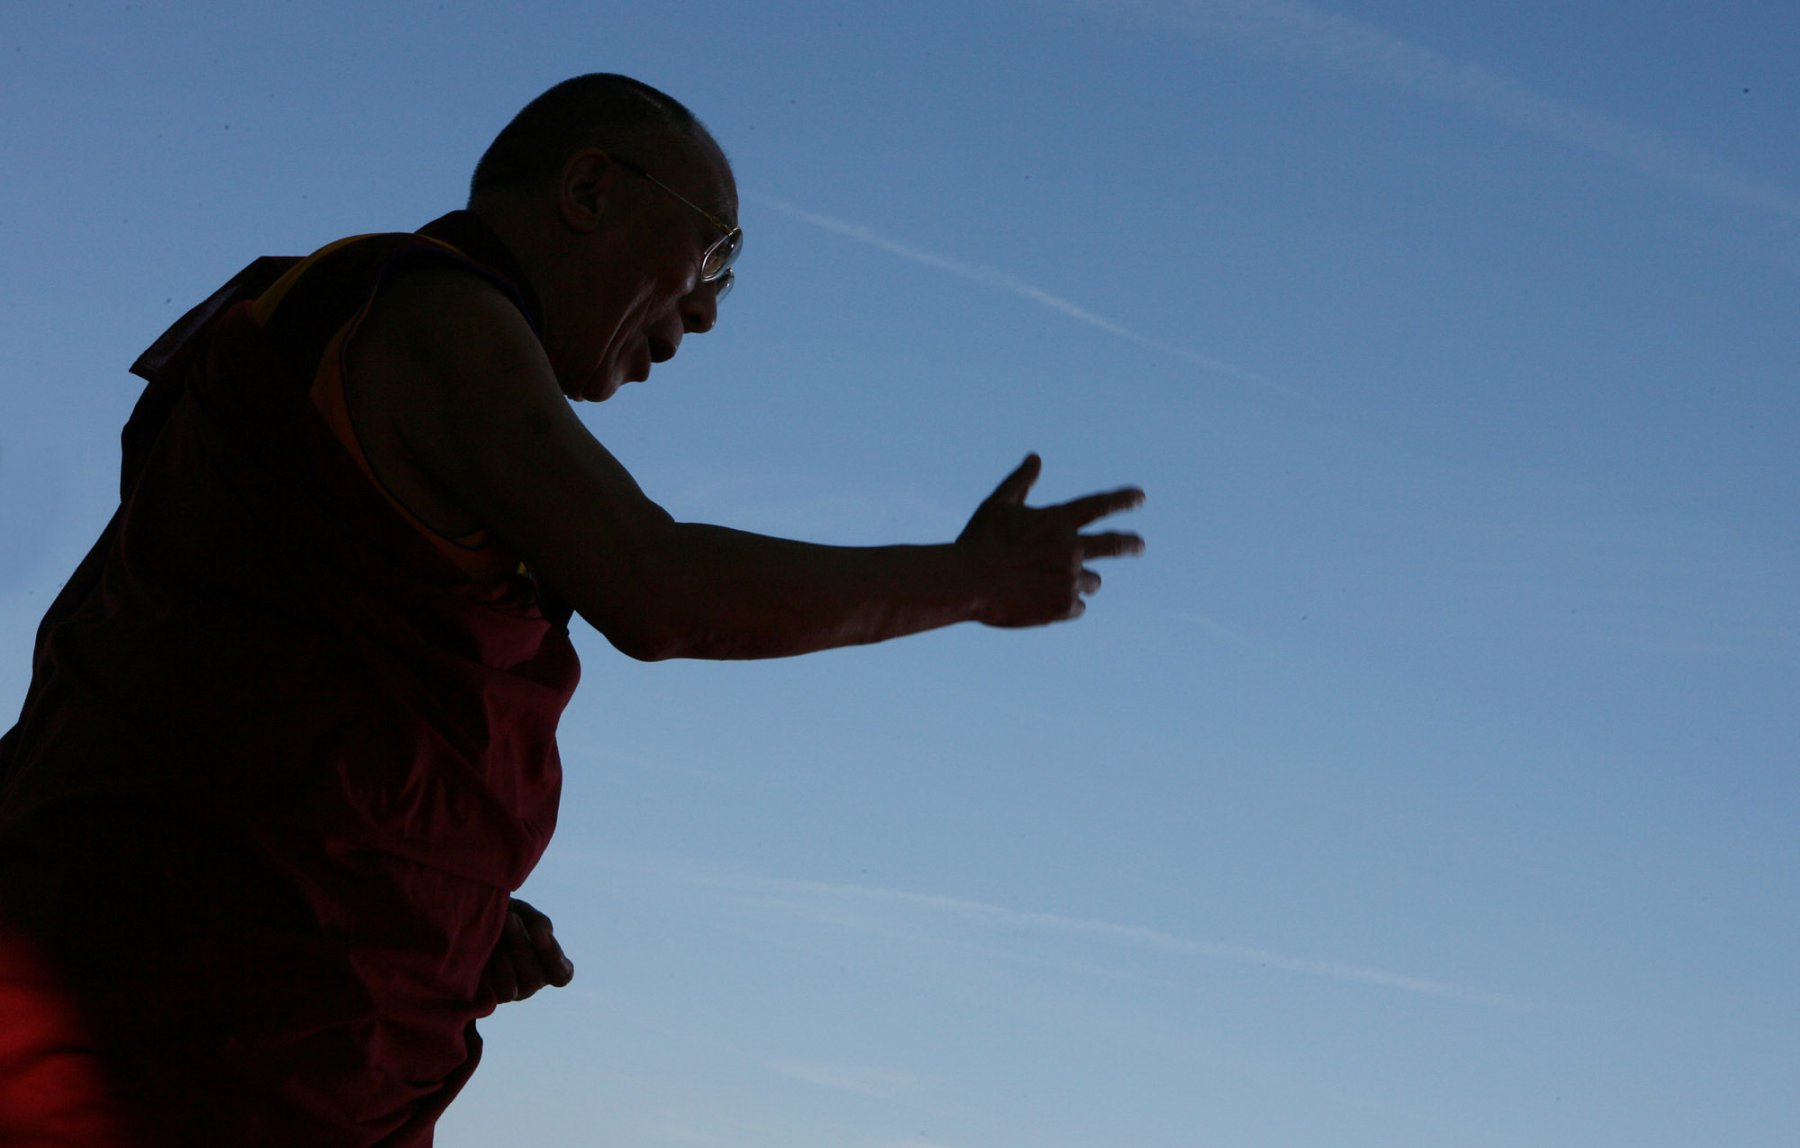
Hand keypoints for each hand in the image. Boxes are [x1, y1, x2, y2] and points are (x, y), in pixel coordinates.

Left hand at [482, 897, 573, 1003]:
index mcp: (547, 964)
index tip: (540, 934)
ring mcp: (515, 992)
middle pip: (540, 977)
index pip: (563, 974)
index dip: (554, 956)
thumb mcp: (524, 914)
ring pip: (526, 984)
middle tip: (511, 919)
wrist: (466, 923)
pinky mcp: (494, 998)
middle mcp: (534, 982)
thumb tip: (543, 935)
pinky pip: (506, 992)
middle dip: (525, 945)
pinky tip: (488, 951)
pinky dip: (499, 969)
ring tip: (498, 931)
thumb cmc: (502, 918)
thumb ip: (539, 923)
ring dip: (513, 954)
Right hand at [957, 453, 1143, 626]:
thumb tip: (1035, 458)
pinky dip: (1066, 604)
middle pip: (1114, 545)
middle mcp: (1071, 549)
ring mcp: (1070, 580)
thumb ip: (1020, 482)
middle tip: (1139, 545)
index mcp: (1058, 522)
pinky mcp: (1063, 607)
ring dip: (1081, 580)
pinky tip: (1042, 603)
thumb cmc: (980, 541)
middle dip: (1131, 544)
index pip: (1100, 506)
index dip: (1122, 500)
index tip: (1140, 497)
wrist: (968, 582)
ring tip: (1051, 583)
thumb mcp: (998, 505)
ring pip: (1092, 582)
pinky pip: (1078, 607)